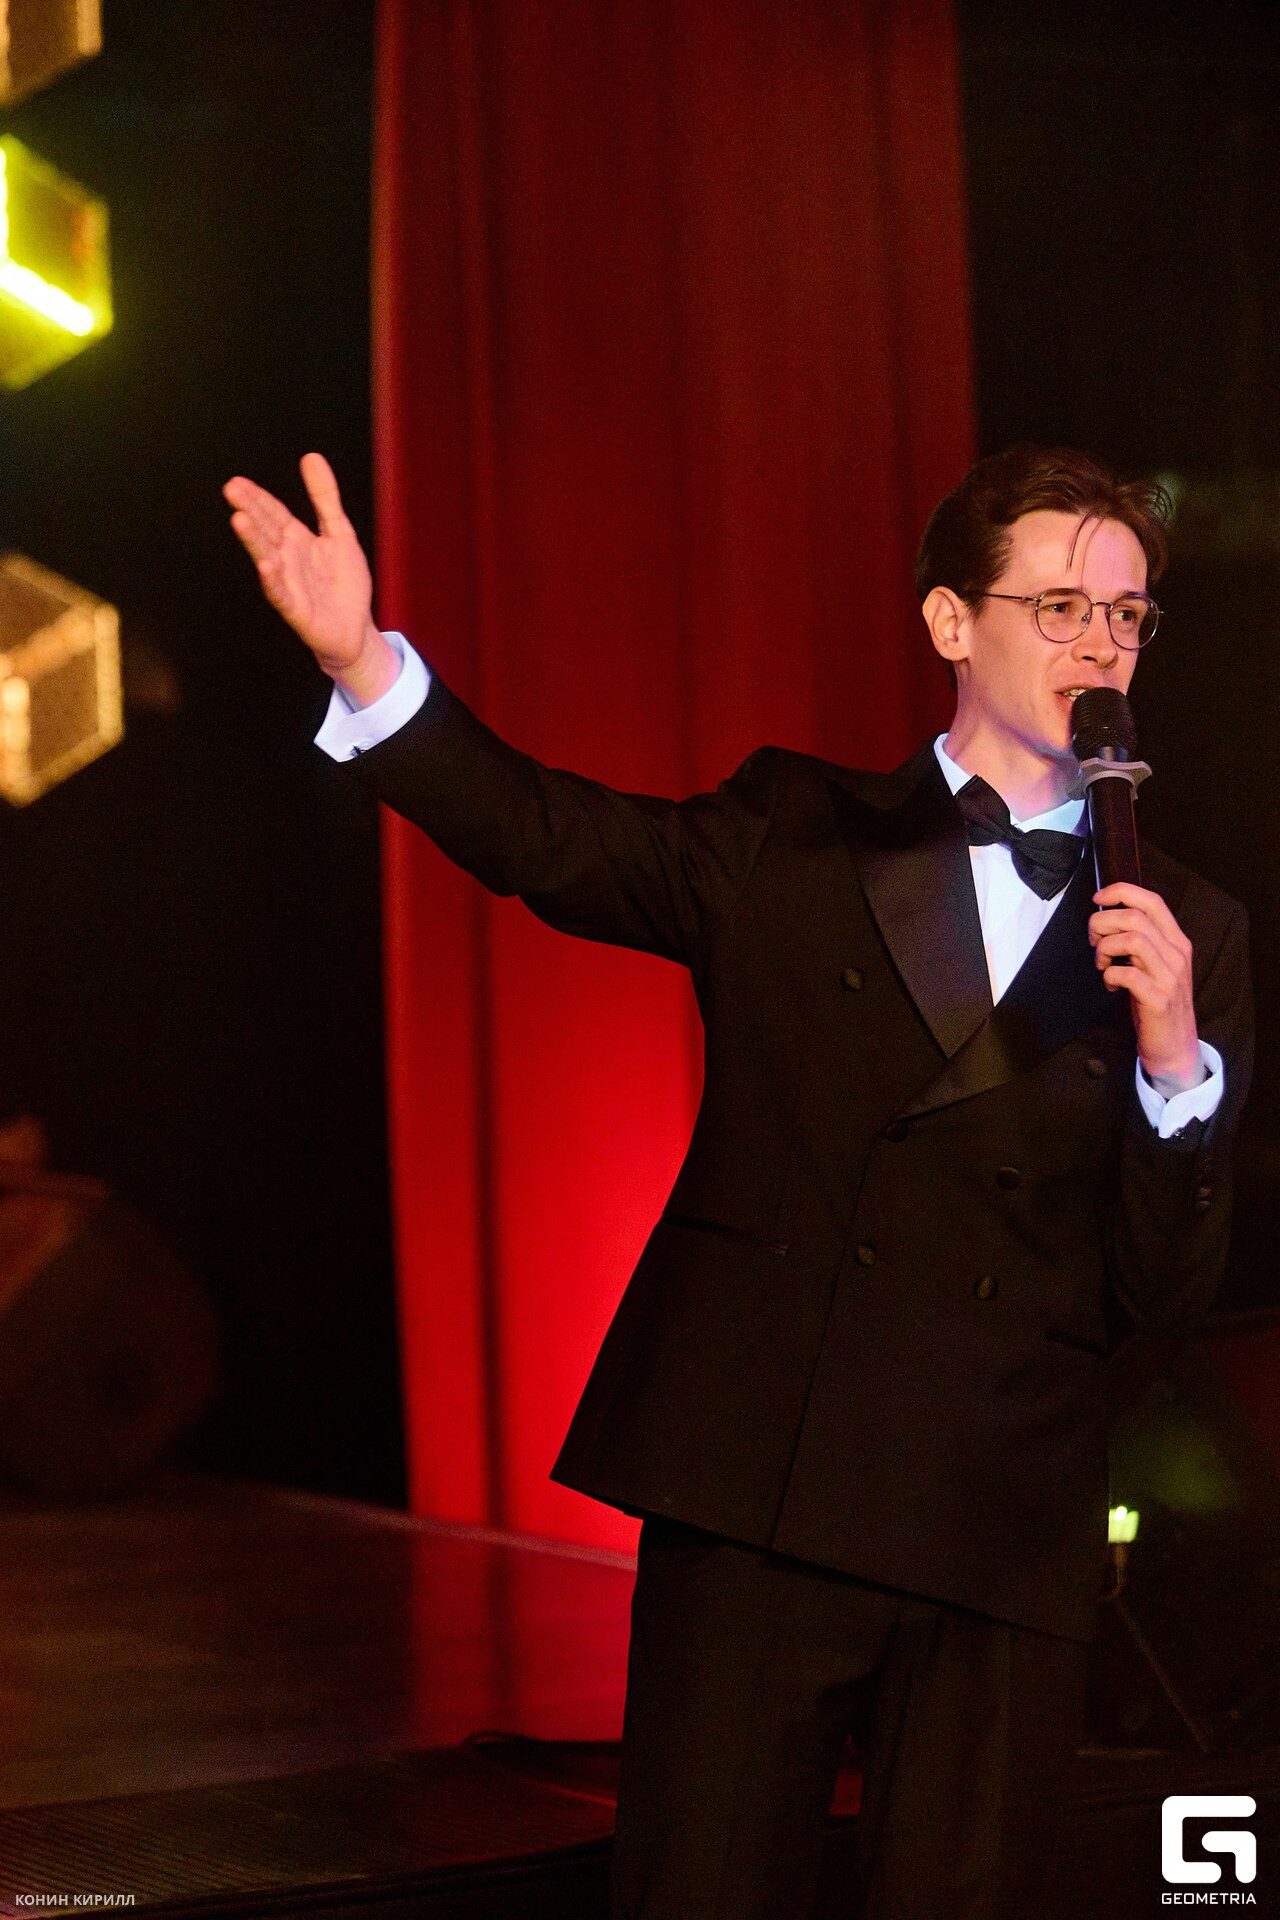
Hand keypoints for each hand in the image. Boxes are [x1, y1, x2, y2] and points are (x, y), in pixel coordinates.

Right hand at [223, 453, 398, 706]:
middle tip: (231, 490)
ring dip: (254, 540)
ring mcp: (289, 584)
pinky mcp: (296, 609)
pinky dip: (273, 580)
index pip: (273, 514)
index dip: (258, 498)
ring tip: (239, 520)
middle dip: (250, 511)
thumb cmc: (344, 583)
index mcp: (296, 540)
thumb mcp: (339, 532)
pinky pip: (282, 593)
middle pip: (266, 531)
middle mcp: (287, 559)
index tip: (237, 481)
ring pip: (268, 558)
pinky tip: (265, 565)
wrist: (356, 629)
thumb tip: (311, 456)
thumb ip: (324, 497)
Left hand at [1090, 883, 1201, 1092]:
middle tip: (1093, 941)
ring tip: (1102, 964)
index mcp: (1176, 941)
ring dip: (1105, 949)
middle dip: (1103, 923)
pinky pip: (1126, 974)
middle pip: (1135, 916)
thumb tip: (1106, 918)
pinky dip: (1109, 975)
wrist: (1175, 1046)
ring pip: (1131, 939)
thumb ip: (1140, 941)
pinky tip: (1111, 984)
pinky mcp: (1158, 999)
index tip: (1098, 899)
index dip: (1121, 892)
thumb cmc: (1156, 1002)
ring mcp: (1170, 976)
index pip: (1152, 900)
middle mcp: (1177, 954)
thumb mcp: (1154, 965)